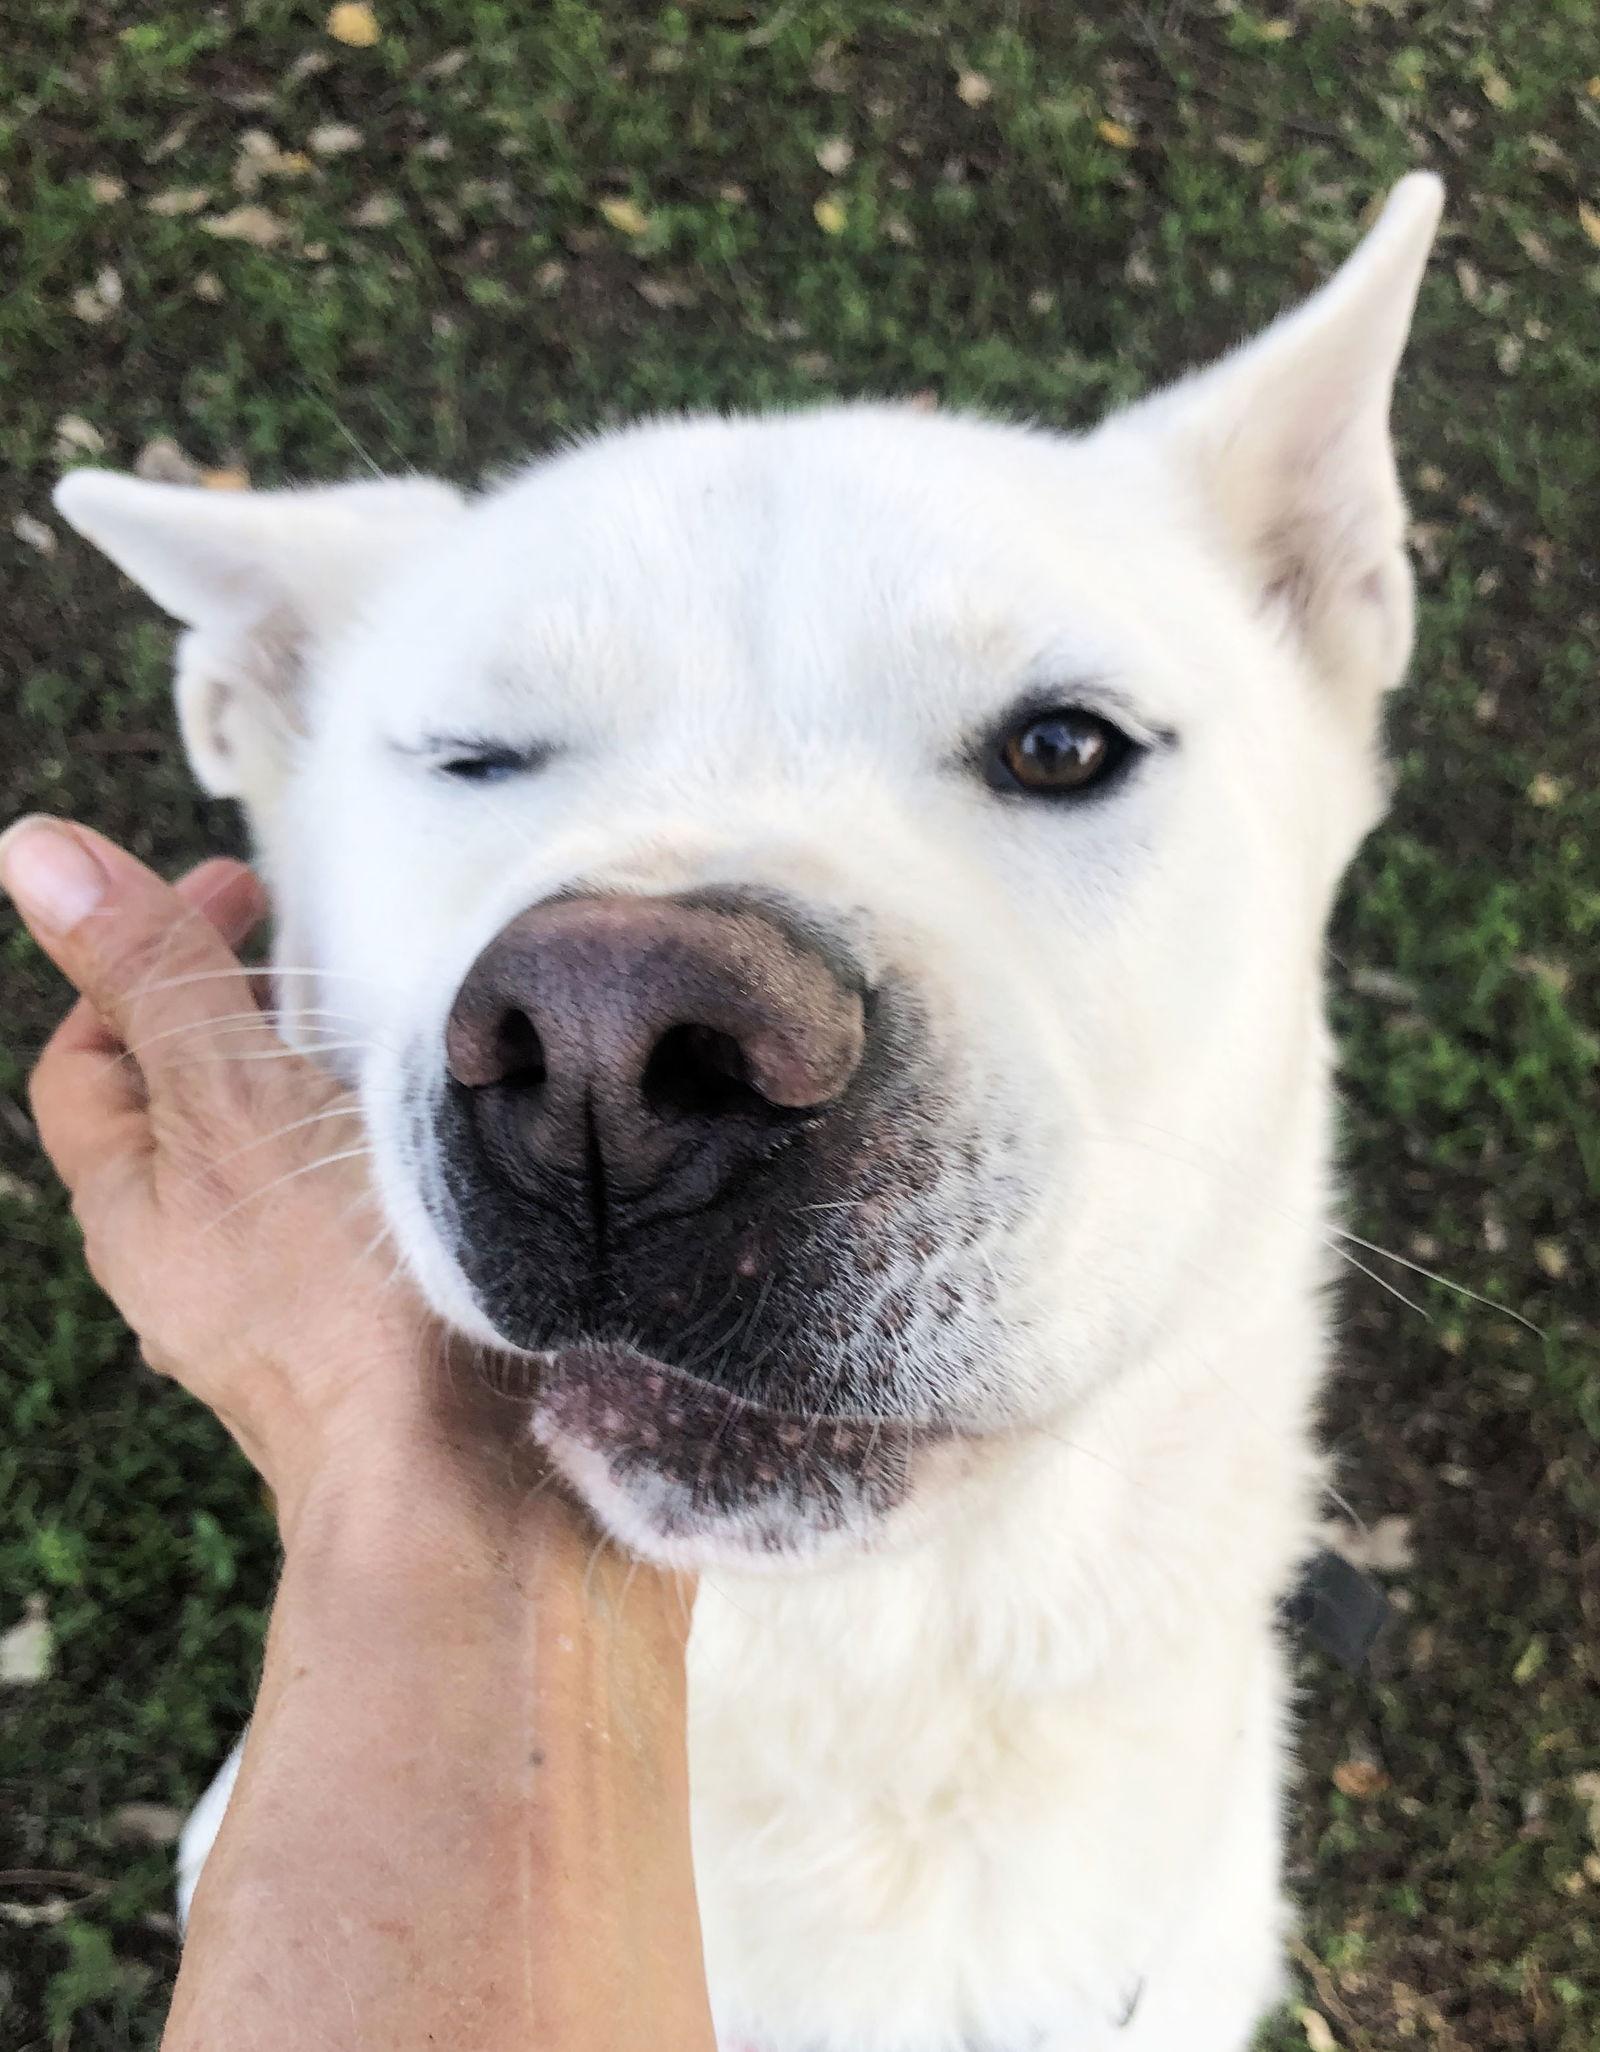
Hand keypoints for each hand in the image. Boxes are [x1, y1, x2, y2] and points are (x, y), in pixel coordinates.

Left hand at [1, 816, 498, 1537]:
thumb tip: (35, 854)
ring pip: (263, 1174)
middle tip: (307, 955)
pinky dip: (369, 1162)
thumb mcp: (236, 1103)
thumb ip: (155, 981)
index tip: (232, 889)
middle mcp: (189, 1269)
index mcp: (135, 1211)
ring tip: (388, 1034)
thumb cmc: (348, 1301)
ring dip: (305, 1093)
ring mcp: (280, 1316)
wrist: (464, 1493)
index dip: (134, 960)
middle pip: (175, 1116)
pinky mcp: (370, 1342)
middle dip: (225, 1019)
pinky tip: (449, 1147)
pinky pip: (340, 1225)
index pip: (87, 1062)